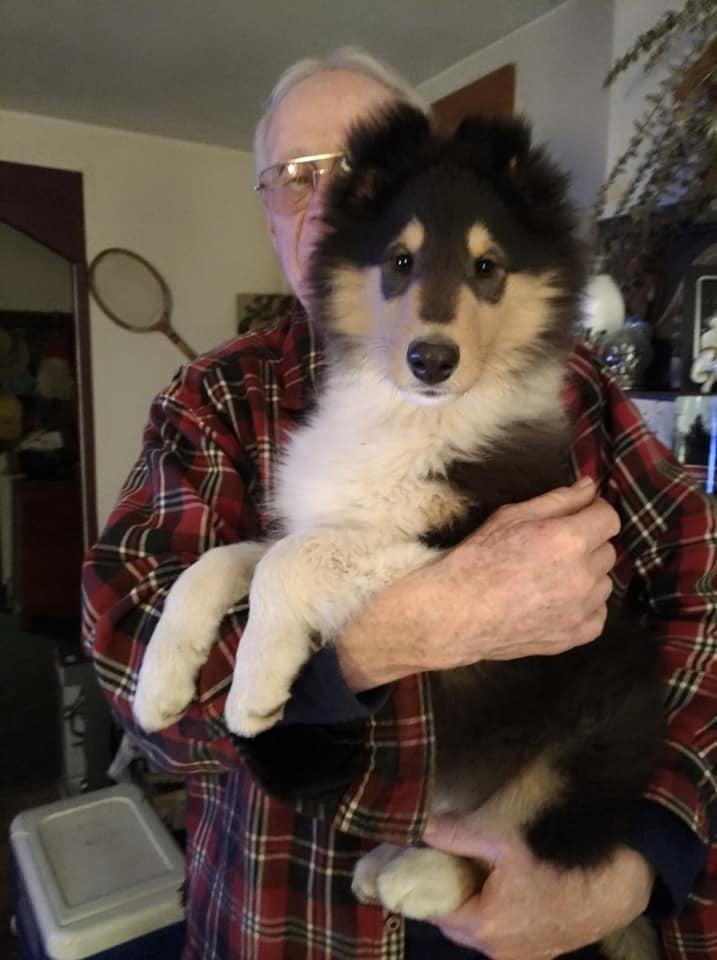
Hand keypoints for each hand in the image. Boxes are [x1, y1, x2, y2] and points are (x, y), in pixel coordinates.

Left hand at [423, 816, 653, 959]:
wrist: (612, 886)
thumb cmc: (555, 861)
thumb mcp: (500, 839)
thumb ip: (455, 834)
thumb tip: (421, 826)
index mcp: (483, 926)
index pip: (434, 910)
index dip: (426, 883)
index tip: (424, 860)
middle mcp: (497, 952)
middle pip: (454, 922)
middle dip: (449, 893)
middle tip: (454, 861)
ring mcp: (519, 956)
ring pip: (478, 930)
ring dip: (473, 904)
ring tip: (482, 871)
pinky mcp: (538, 954)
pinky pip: (502, 935)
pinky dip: (496, 914)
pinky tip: (508, 887)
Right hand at [425, 475, 619, 666]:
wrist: (457, 613)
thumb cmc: (477, 562)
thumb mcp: (511, 517)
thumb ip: (557, 500)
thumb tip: (589, 487)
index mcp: (568, 539)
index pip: (609, 518)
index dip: (594, 513)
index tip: (580, 515)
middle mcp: (582, 574)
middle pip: (608, 550)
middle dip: (587, 544)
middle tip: (553, 549)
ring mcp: (581, 608)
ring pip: (604, 582)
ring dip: (586, 576)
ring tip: (550, 578)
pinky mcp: (575, 634)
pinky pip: (598, 613)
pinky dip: (584, 606)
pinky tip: (555, 601)